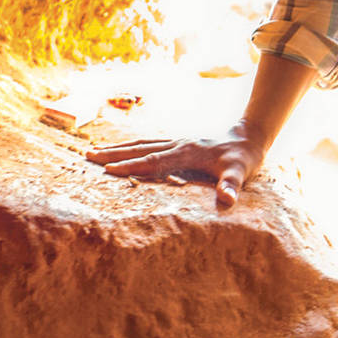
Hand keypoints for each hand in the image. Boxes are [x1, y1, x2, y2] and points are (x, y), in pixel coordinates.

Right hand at [83, 131, 262, 207]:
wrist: (250, 137)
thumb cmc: (244, 158)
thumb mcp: (242, 172)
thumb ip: (233, 186)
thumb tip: (227, 200)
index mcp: (187, 152)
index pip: (154, 161)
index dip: (132, 166)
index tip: (109, 170)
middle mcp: (178, 144)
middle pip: (140, 148)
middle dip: (114, 153)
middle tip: (87, 156)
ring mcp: (177, 142)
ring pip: (142, 144)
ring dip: (118, 148)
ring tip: (93, 151)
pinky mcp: (178, 143)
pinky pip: (149, 144)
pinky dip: (132, 147)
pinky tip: (121, 151)